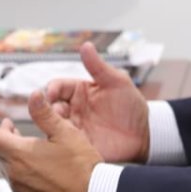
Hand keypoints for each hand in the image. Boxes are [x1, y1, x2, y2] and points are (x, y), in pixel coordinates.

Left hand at [0, 91, 101, 191]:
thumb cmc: (82, 169)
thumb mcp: (65, 133)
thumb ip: (45, 113)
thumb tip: (33, 95)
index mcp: (20, 154)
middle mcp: (16, 174)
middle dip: (1, 137)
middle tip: (8, 128)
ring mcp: (21, 190)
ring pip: (8, 167)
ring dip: (11, 154)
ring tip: (22, 145)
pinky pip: (17, 182)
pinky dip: (19, 170)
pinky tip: (34, 167)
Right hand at [46, 42, 149, 163]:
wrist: (144, 133)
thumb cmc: (131, 104)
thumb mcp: (117, 82)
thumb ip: (99, 66)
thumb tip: (86, 45)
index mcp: (79, 91)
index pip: (58, 87)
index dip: (51, 89)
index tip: (50, 93)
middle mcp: (73, 109)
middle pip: (51, 108)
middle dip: (47, 110)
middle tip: (54, 113)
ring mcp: (75, 128)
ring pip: (55, 126)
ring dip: (53, 127)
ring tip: (61, 129)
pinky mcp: (79, 145)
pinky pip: (65, 145)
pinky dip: (61, 143)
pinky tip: (66, 143)